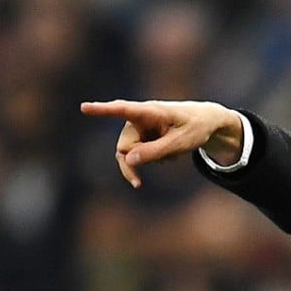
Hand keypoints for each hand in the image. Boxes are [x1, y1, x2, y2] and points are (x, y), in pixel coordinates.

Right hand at [81, 99, 242, 187]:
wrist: (206, 122)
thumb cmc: (195, 127)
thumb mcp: (180, 143)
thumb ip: (155, 151)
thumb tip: (126, 160)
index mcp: (150, 112)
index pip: (124, 110)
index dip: (103, 110)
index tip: (84, 108)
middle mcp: (139, 118)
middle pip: (124, 146)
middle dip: (136, 162)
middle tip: (138, 183)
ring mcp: (139, 128)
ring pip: (129, 154)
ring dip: (147, 161)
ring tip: (171, 155)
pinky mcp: (141, 136)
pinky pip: (138, 156)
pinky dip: (152, 160)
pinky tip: (168, 153)